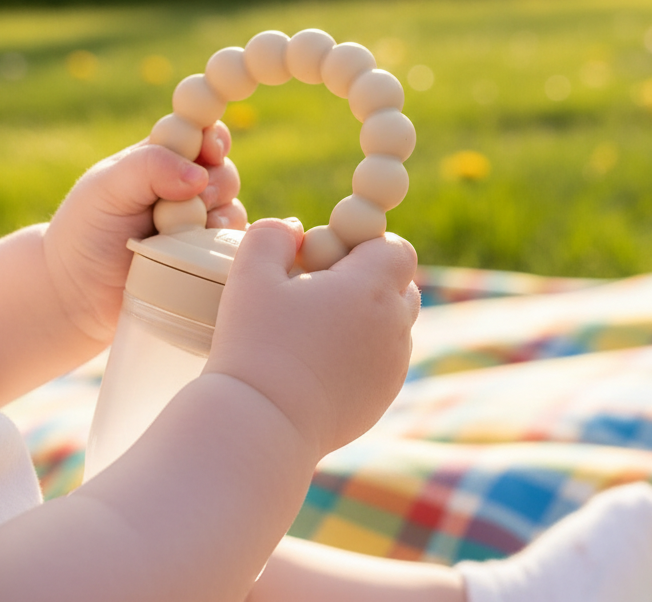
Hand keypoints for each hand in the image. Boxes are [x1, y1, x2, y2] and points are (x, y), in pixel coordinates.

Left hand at [43, 122, 246, 343]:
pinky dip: (225, 245)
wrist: (77, 295)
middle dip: (217, 181)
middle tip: (197, 199)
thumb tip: (199, 176)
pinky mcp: (204, 259)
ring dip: (221, 216)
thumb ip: (149, 167)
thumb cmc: (86, 231)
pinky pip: (232, 246)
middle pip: (224, 171)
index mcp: (162, 160)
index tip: (210, 151)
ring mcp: (197, 225)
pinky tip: (203, 250)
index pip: (201, 135)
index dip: (213, 139)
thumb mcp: (107, 187)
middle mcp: (185, 189)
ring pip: (232, 208)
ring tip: (190, 232)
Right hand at [206, 219, 419, 457]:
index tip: (328, 255)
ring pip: (392, 323)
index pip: (395, 248)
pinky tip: (318, 361)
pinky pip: (383, 359)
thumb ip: (273, 235)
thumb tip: (295, 228)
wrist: (261, 424)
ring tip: (315, 328)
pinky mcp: (383, 397)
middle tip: (320, 288)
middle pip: (400, 284)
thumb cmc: (256, 345)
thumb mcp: (251, 273)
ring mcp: (394, 365)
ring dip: (365, 316)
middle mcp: (394, 325)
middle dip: (368, 278)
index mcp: (372, 287)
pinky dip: (361, 352)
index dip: (366, 244)